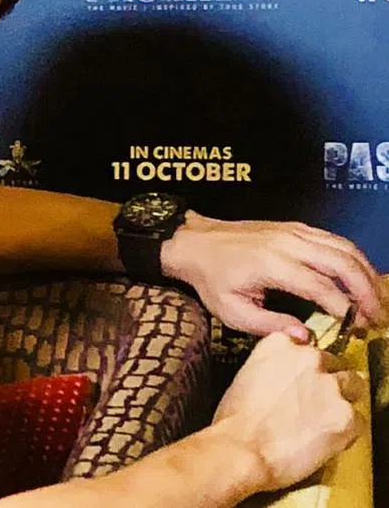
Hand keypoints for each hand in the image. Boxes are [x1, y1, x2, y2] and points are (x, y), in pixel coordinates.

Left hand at [161, 211, 388, 339]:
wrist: (194, 242)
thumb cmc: (212, 279)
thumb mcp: (232, 311)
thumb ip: (269, 325)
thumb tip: (305, 336)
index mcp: (273, 265)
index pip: (322, 288)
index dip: (345, 310)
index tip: (357, 329)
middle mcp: (289, 244)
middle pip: (342, 263)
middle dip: (366, 291)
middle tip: (377, 318)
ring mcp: (294, 231)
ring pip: (344, 247)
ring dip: (366, 273)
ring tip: (376, 300)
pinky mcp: (295, 227)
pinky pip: (334, 239)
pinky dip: (353, 257)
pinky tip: (360, 277)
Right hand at [211, 332, 365, 491]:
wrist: (242, 450)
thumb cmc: (234, 420)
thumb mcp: (244, 376)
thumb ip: (271, 368)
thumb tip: (285, 380)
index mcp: (280, 344)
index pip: (305, 345)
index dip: (304, 365)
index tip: (301, 376)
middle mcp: (310, 359)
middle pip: (334, 364)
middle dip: (326, 382)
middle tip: (311, 403)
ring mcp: (332, 387)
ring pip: (353, 388)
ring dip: (340, 402)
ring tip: (320, 422)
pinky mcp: (348, 417)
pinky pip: (358, 421)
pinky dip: (345, 431)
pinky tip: (323, 440)